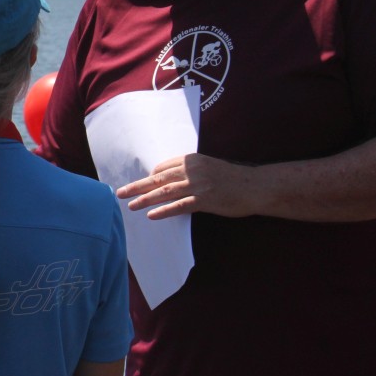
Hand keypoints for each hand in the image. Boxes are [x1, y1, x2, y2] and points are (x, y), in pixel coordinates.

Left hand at [115, 153, 256, 219]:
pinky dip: (164, 211)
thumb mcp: (207, 167)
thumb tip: (169, 181)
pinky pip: (180, 206)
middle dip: (137, 186)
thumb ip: (189, 171)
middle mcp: (192, 169)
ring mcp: (198, 184)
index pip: (162, 168)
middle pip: (158, 179)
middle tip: (119, 193)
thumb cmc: (231, 178)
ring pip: (165, 192)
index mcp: (190, 159)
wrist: (256, 186)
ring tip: (131, 205)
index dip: (150, 178)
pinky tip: (152, 216)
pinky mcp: (205, 199)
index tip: (141, 186)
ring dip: (145, 199)